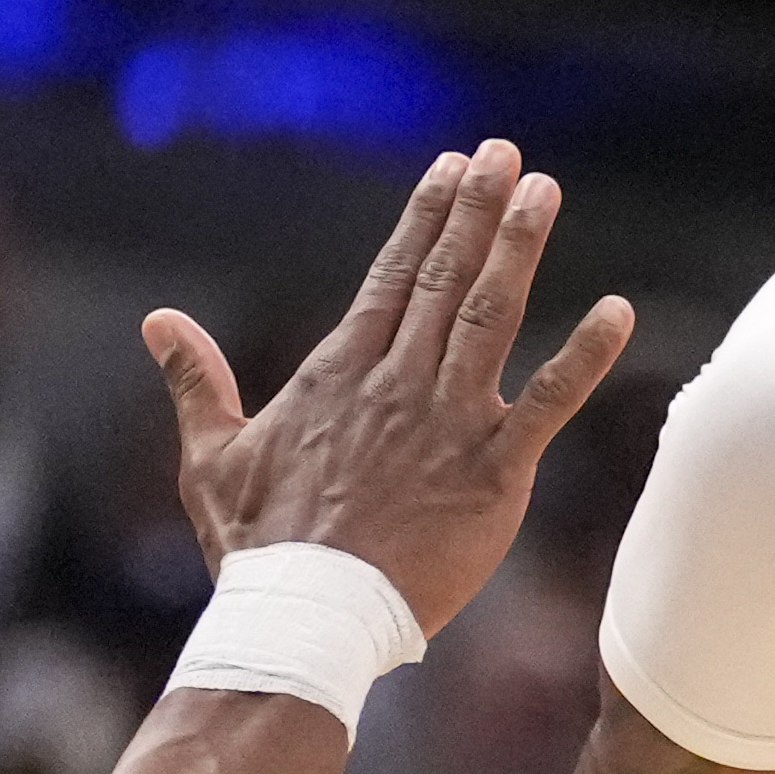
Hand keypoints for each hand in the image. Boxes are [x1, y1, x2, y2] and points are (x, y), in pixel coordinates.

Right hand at [152, 141, 633, 633]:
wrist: (307, 618)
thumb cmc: (258, 551)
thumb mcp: (211, 460)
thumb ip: (197, 384)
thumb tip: (158, 323)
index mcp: (339, 374)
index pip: (392, 275)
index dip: (427, 216)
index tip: (454, 167)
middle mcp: (398, 383)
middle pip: (446, 277)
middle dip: (477, 209)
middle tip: (506, 154)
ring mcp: (449, 423)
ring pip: (492, 315)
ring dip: (520, 248)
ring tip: (543, 190)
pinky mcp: (493, 474)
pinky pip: (549, 403)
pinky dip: (585, 355)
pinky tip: (617, 310)